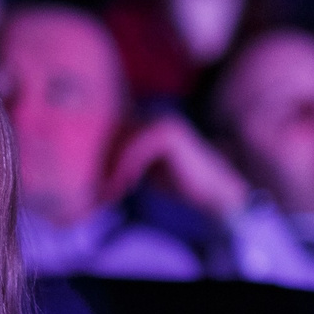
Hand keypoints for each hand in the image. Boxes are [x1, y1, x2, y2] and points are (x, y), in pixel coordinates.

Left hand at [103, 113, 253, 221]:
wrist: (213, 189)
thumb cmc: (180, 182)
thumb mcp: (147, 171)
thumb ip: (128, 163)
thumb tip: (100, 170)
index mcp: (148, 124)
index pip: (113, 139)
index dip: (103, 164)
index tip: (102, 190)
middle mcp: (154, 119)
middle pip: (114, 140)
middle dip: (105, 168)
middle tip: (102, 194)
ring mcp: (162, 123)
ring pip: (123, 145)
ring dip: (113, 171)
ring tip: (111, 192)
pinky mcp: (168, 134)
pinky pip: (136, 149)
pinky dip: (126, 169)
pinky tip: (128, 186)